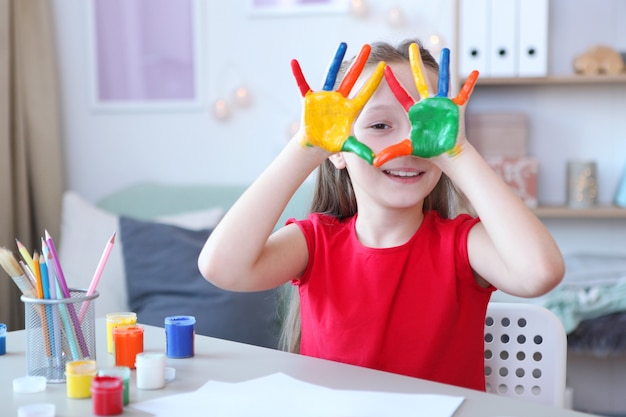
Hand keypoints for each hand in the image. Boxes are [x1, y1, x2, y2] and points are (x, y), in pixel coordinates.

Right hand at [291, 42, 384, 164]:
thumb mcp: (348, 146)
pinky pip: (303, 84)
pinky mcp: (310, 99)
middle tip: (368, 46)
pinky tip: (294, 63)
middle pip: (352, 77)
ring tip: (343, 45)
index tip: (385, 67)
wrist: (316, 144)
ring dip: (336, 60)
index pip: (365, 93)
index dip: (375, 81)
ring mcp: (325, 97)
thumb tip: (375, 160)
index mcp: (350, 108)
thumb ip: (360, 150)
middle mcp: (340, 99)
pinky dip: (298, 75)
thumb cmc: (333, 143)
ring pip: (332, 74)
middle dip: (360, 63)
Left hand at [373, 44, 478, 166]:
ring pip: (443, 80)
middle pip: (419, 78)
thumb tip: (373, 163)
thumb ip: (391, 153)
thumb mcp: (407, 149)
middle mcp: (427, 102)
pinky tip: (475, 72)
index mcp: (415, 110)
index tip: (383, 67)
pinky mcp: (457, 107)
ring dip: (445, 65)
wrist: (446, 154)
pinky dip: (470, 83)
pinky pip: (465, 93)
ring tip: (446, 49)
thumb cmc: (428, 151)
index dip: (392, 81)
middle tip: (410, 46)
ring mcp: (442, 103)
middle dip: (414, 62)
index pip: (400, 93)